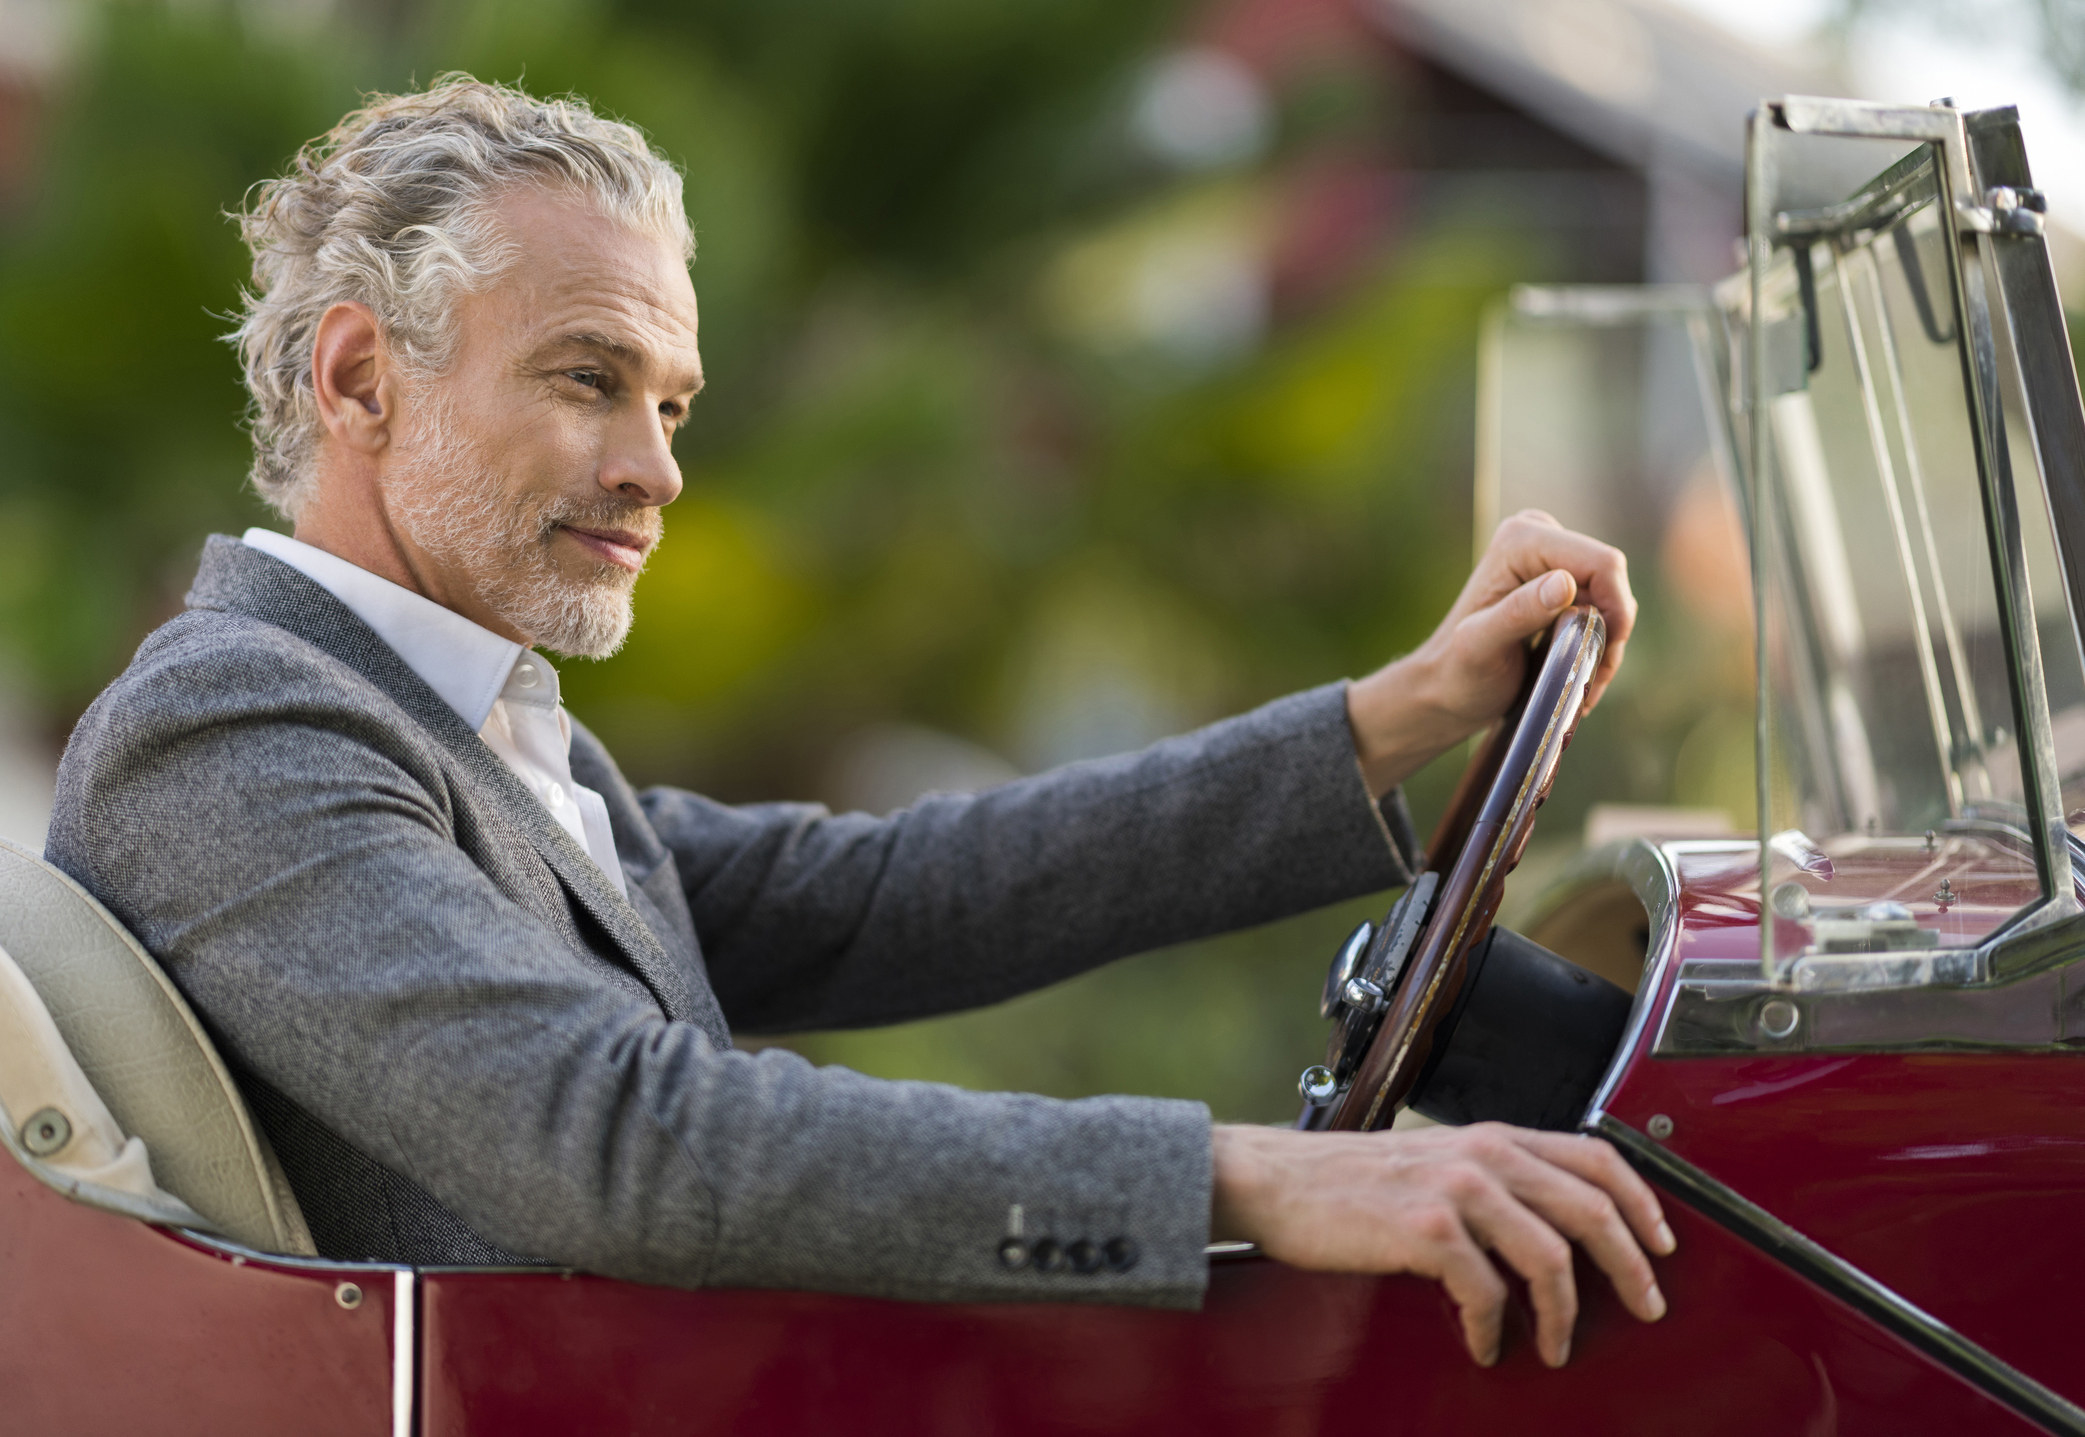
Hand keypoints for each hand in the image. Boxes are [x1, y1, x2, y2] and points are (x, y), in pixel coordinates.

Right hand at [1211, 1121, 1674, 1367]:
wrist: (1276, 1181)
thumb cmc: (1347, 1180)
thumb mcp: (1432, 1159)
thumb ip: (1488, 1175)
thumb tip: (1546, 1219)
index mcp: (1491, 1135)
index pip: (1597, 1154)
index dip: (1642, 1203)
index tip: (1662, 1245)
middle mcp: (1483, 1153)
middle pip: (1592, 1208)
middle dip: (1632, 1268)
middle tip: (1646, 1307)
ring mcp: (1456, 1190)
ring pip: (1551, 1258)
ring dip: (1564, 1315)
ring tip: (1556, 1345)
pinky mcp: (1426, 1230)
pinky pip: (1487, 1293)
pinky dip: (1494, 1329)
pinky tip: (1485, 1343)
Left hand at [1346, 511, 1635, 795]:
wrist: (1446, 686)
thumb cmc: (1457, 672)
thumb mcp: (1482, 646)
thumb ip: (1519, 612)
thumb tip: (1565, 583)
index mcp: (1522, 541)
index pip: (1601, 564)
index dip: (1615, 610)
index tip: (1601, 661)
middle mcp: (1540, 536)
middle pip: (1611, 581)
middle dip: (1611, 634)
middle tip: (1591, 683)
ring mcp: (1553, 556)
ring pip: (1612, 598)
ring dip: (1607, 645)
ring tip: (1585, 688)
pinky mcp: (1562, 579)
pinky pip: (1603, 608)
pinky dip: (1599, 644)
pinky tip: (1582, 676)